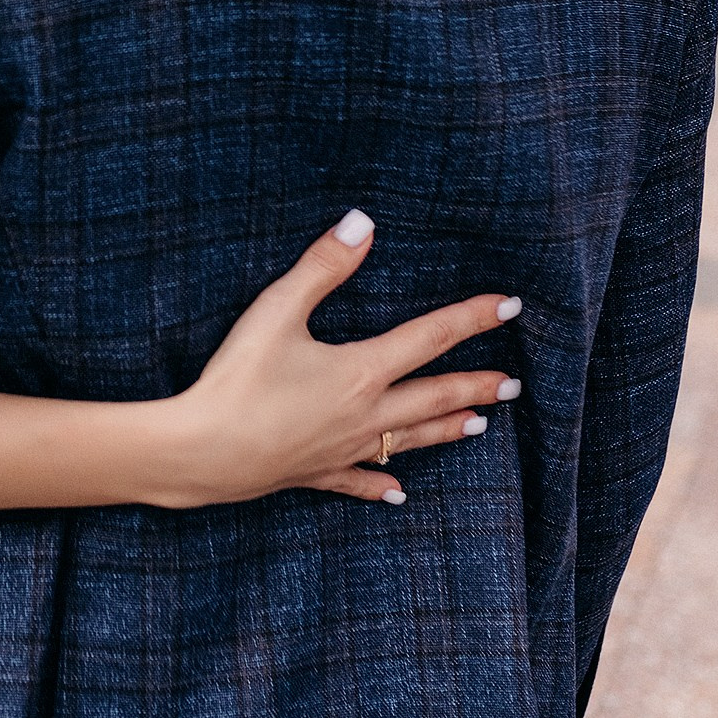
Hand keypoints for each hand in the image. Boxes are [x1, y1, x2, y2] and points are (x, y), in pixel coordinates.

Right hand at [145, 213, 521, 508]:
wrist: (203, 452)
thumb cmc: (237, 379)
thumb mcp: (276, 311)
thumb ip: (322, 266)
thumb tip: (363, 223)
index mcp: (361, 371)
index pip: (430, 338)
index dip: (471, 318)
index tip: (510, 306)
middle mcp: (364, 414)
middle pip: (432, 397)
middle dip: (475, 386)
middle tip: (514, 384)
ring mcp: (343, 449)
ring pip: (408, 440)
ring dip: (446, 430)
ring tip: (479, 426)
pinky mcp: (316, 473)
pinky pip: (359, 481)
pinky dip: (381, 486)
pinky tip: (398, 494)